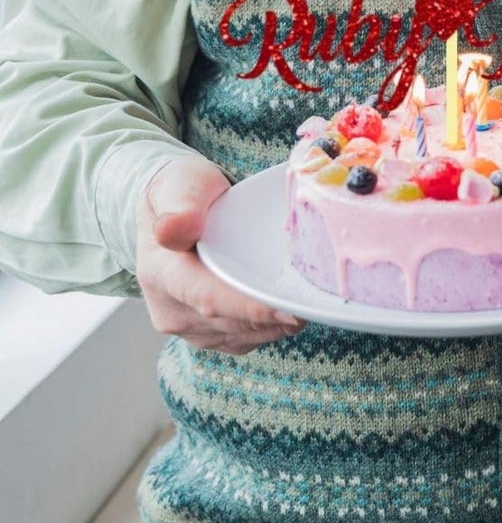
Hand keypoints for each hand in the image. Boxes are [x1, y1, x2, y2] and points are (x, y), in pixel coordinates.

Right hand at [136, 157, 304, 353]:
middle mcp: (169, 308)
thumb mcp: (182, 182)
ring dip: (277, 325)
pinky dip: (270, 328)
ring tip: (310, 302)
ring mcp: (186, 326)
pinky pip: (244, 340)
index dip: (251, 309)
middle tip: (319, 304)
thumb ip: (181, 203)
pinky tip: (290, 307)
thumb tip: (175, 229)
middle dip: (276, 317)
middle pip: (232, 322)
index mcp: (161, 272)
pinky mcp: (204, 334)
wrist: (174, 210)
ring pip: (242, 336)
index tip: (290, 312)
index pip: (208, 299)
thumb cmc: (185, 191)